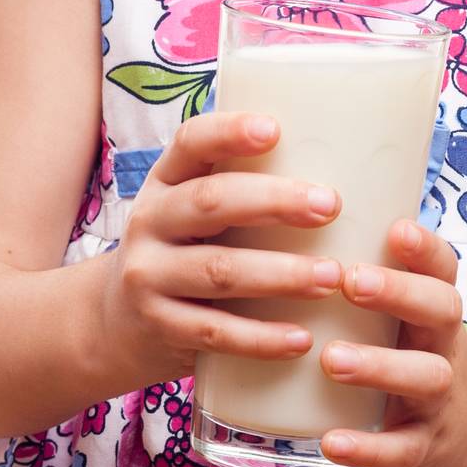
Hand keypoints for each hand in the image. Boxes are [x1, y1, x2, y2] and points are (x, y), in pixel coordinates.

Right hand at [99, 111, 344, 388]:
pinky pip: (215, 332)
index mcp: (167, 180)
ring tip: (331, 277)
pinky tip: (302, 338)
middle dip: (274, 202)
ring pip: (218, 270)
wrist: (113, 322)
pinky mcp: (159, 327)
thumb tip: (353, 166)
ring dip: (280, 274)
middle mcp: (150, 220)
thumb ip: (244, 189)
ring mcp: (149, 276)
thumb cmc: (184, 250)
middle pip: (211, 202)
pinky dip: (261, 338)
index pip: (191, 142)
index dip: (229, 132)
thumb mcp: (193, 210)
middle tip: (330, 206)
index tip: (275, 129)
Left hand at [318, 220, 466, 466]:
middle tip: (351, 280)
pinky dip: (367, 447)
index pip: (443, 268)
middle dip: (400, 293)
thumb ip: (370, 275)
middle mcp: (445, 346)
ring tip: (332, 359)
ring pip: (423, 377)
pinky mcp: (424, 447)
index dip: (425, 248)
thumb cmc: (418, 355)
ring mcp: (440, 399)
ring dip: (379, 367)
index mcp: (436, 308)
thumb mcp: (410, 316)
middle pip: (441, 310)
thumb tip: (295, 215)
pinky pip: (400, 449)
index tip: (396, 228)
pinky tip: (330, 440)